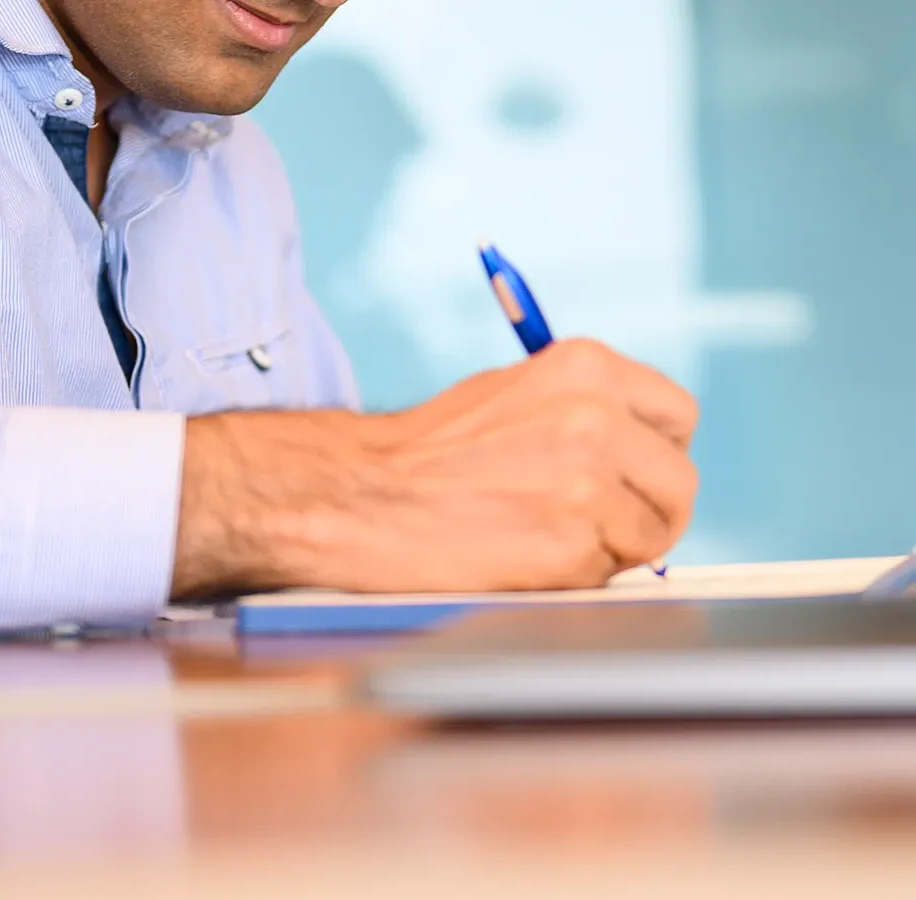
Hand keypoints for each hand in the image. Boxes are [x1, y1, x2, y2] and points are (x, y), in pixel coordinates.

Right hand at [171, 339, 698, 596]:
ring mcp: (587, 480)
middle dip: (646, 511)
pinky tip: (521, 556)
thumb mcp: (512, 395)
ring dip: (609, 549)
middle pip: (677, 482)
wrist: (356, 494)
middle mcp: (597, 415)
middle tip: (597, 525)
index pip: (678, 417)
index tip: (630, 478)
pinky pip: (608, 573)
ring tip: (542, 538)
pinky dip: (575, 576)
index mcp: (586, 367)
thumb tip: (636, 458)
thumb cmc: (422, 452)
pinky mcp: (569, 540)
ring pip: (650, 536)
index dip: (655, 456)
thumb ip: (583, 413)